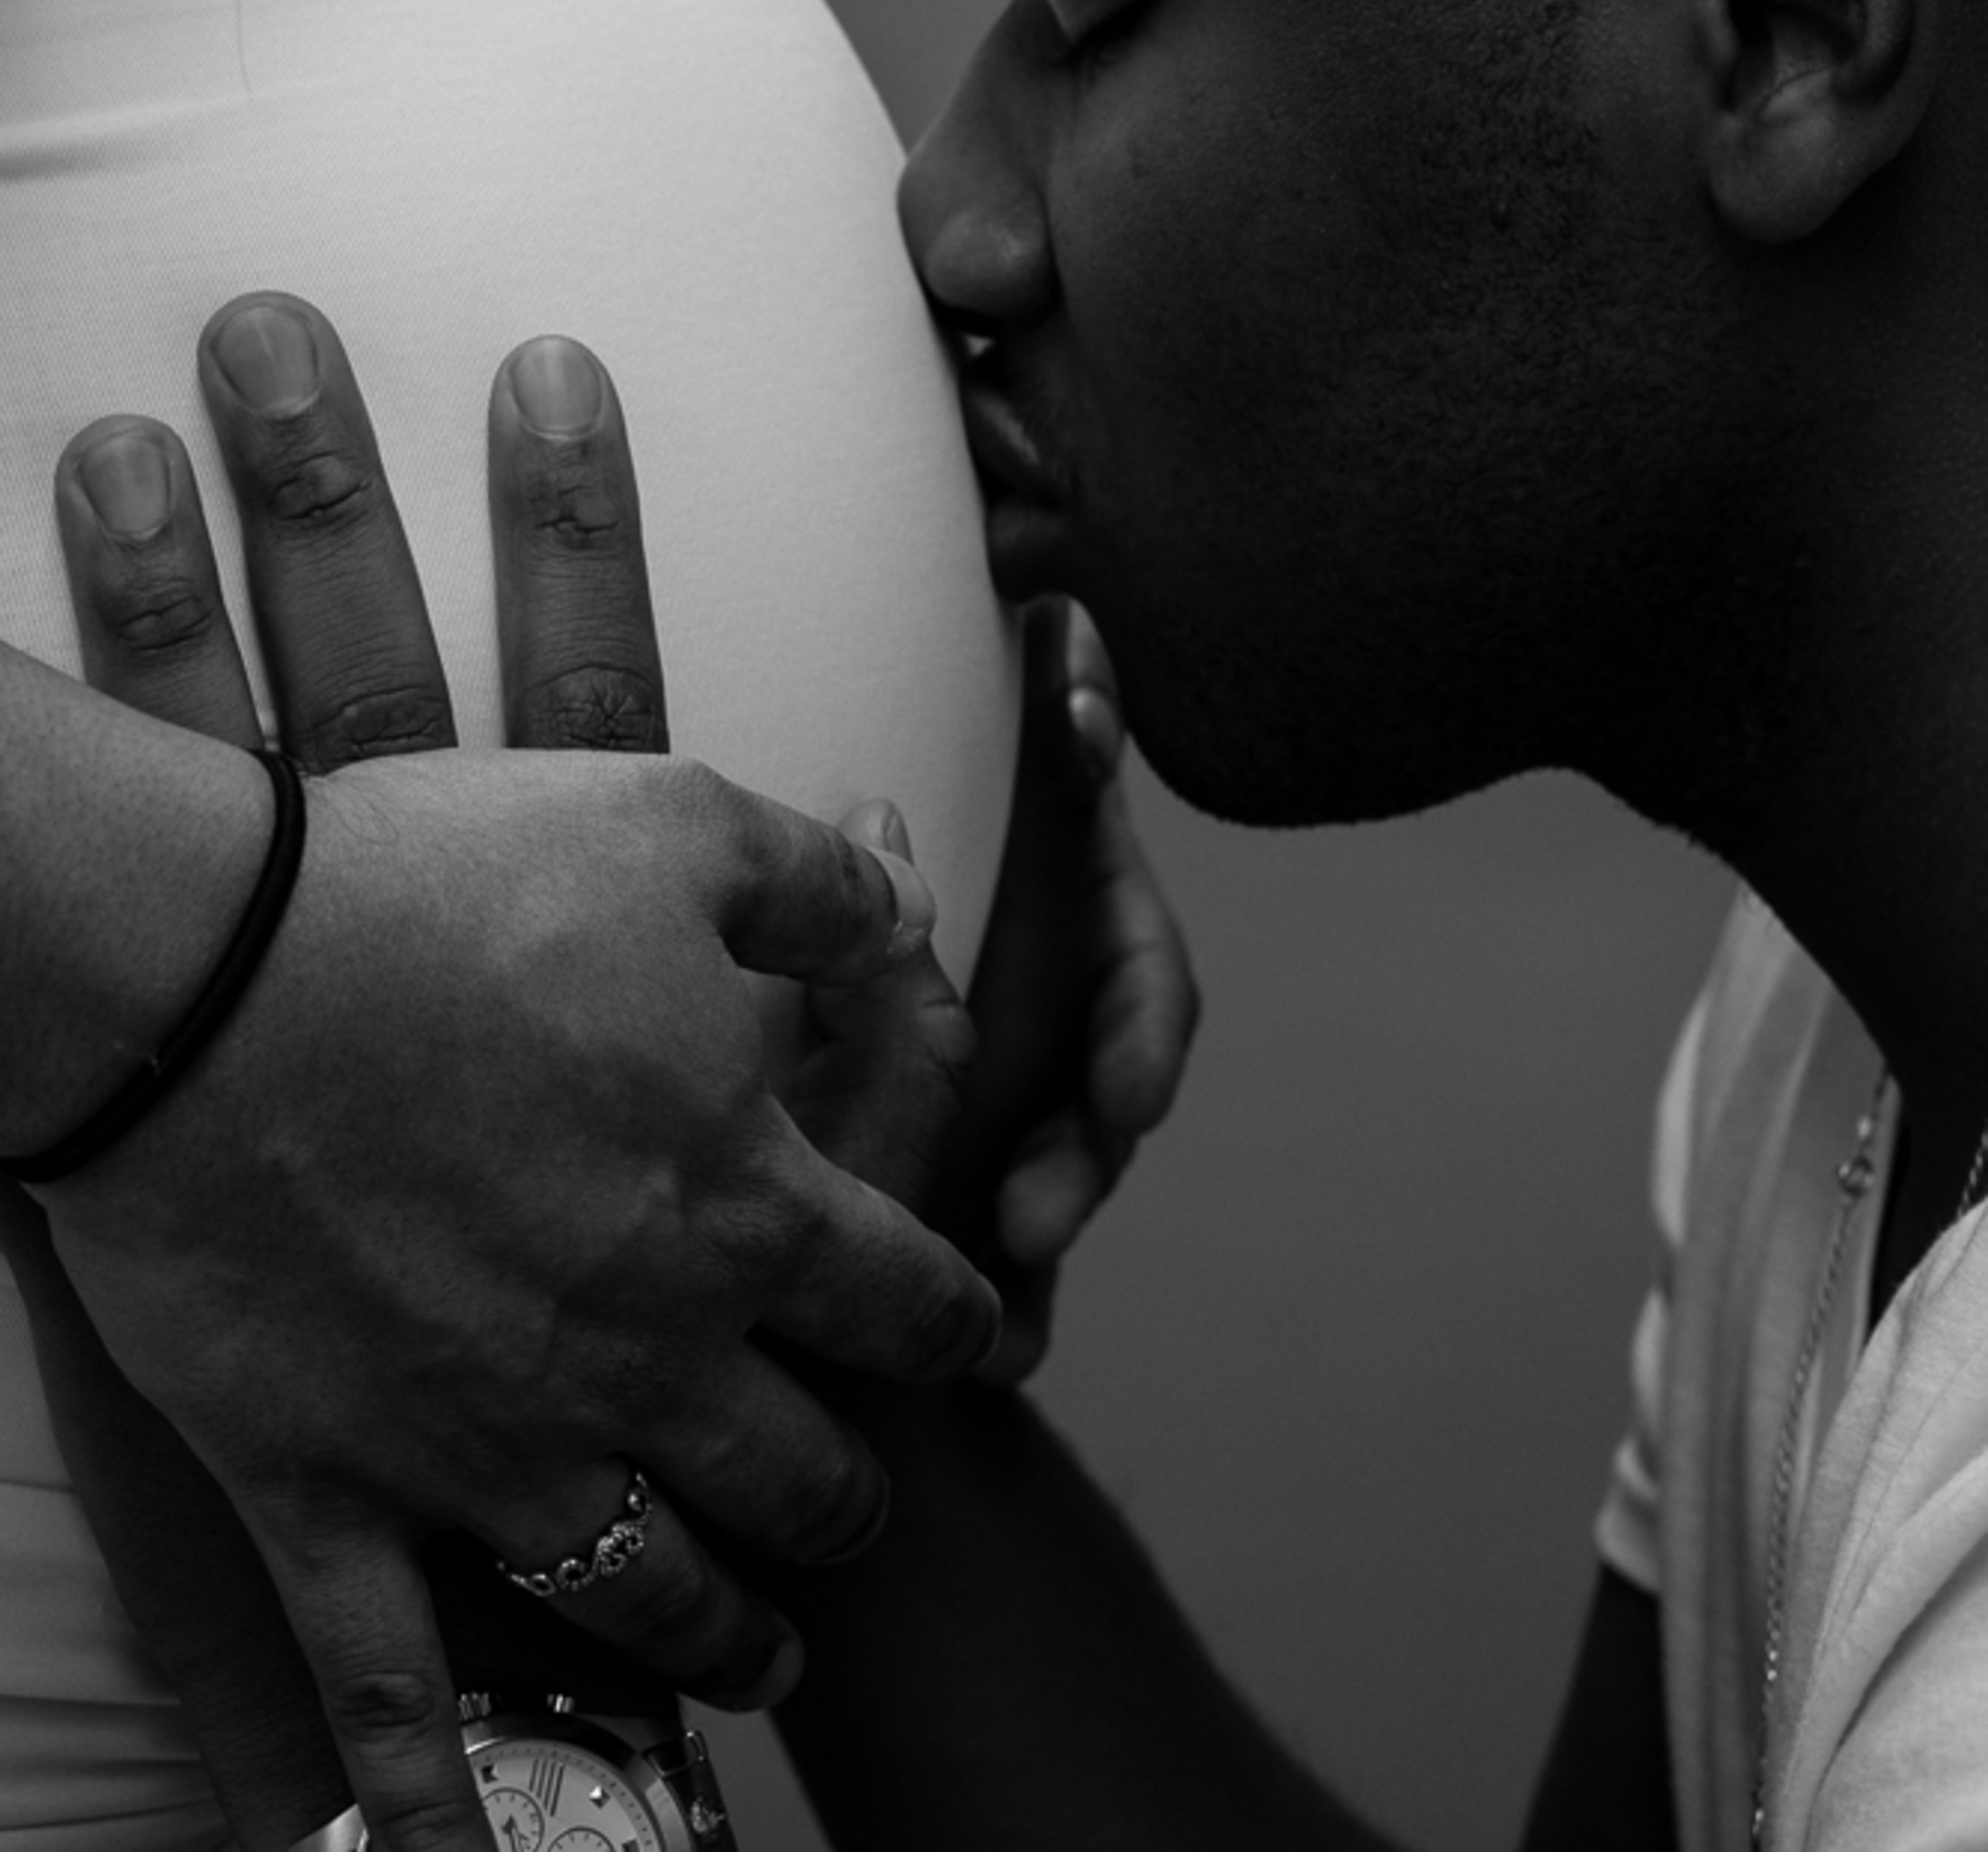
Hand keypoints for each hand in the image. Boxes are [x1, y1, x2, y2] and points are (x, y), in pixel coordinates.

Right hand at [1, 298, 998, 1851]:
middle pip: (804, 1476)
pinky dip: (441, 1795)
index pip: (913, 1301)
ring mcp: (490, 1444)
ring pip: (656, 1598)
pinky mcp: (335, 1493)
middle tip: (857, 1505)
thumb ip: (829, 893)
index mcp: (740, 1201)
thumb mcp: (683, 824)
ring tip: (761, 1649)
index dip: (967, 1323)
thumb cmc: (445, 881)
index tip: (983, 1342)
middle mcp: (645, 1351)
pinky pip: (396, 1692)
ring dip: (728, 1634)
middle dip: (851, 1498)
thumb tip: (919, 932)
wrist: (201, 974)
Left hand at [779, 601, 1199, 1382]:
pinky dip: (997, 1304)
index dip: (1139, 1045)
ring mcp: (1018, 1084)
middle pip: (1095, 1113)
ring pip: (1046, 1188)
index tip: (1127, 1102)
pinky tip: (980, 1365)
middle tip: (1027, 1226)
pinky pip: (984, 1237)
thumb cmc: (974, 759)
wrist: (878, 822)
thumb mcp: (1034, 728)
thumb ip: (1068, 698)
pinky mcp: (958, 1149)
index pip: (1144, 989)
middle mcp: (1068, 1011)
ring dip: (1033, 1264)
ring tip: (998, 1342)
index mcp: (1093, 923)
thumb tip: (1072, 658)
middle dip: (1073, 1174)